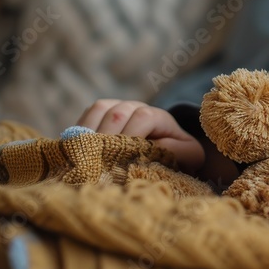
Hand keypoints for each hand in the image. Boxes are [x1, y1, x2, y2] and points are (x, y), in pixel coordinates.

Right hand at [76, 100, 204, 173]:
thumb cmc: (175, 155)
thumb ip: (178, 151)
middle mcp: (137, 107)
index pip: (143, 117)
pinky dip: (82, 130)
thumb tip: (156, 147)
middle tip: (100, 162)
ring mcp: (117, 106)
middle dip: (109, 137)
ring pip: (100, 109)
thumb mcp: (187, 155)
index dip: (132, 136)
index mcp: (158, 116)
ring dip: (92, 132)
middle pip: (118, 112)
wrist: (164, 151)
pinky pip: (87, 114)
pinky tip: (80, 150)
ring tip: (88, 156)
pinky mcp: (100, 114)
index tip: (124, 159)